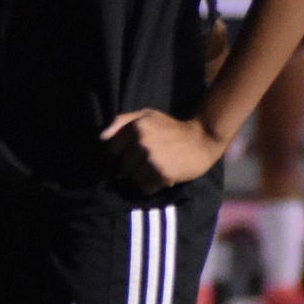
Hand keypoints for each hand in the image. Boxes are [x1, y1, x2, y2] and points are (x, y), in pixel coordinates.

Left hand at [100, 109, 222, 194]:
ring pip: (133, 179)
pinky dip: (152, 185)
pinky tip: (162, 175)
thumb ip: (122, 122)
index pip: (112, 150)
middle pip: (123, 166)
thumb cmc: (171, 127)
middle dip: (133, 166)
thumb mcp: (147, 115)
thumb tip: (101, 137)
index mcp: (136, 127)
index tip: (132, 153)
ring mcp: (152, 159)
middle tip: (149, 160)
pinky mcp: (162, 174)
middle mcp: (142, 142)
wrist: (201, 139)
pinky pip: (145, 187)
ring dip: (143, 177)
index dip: (121, 153)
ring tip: (156, 168)